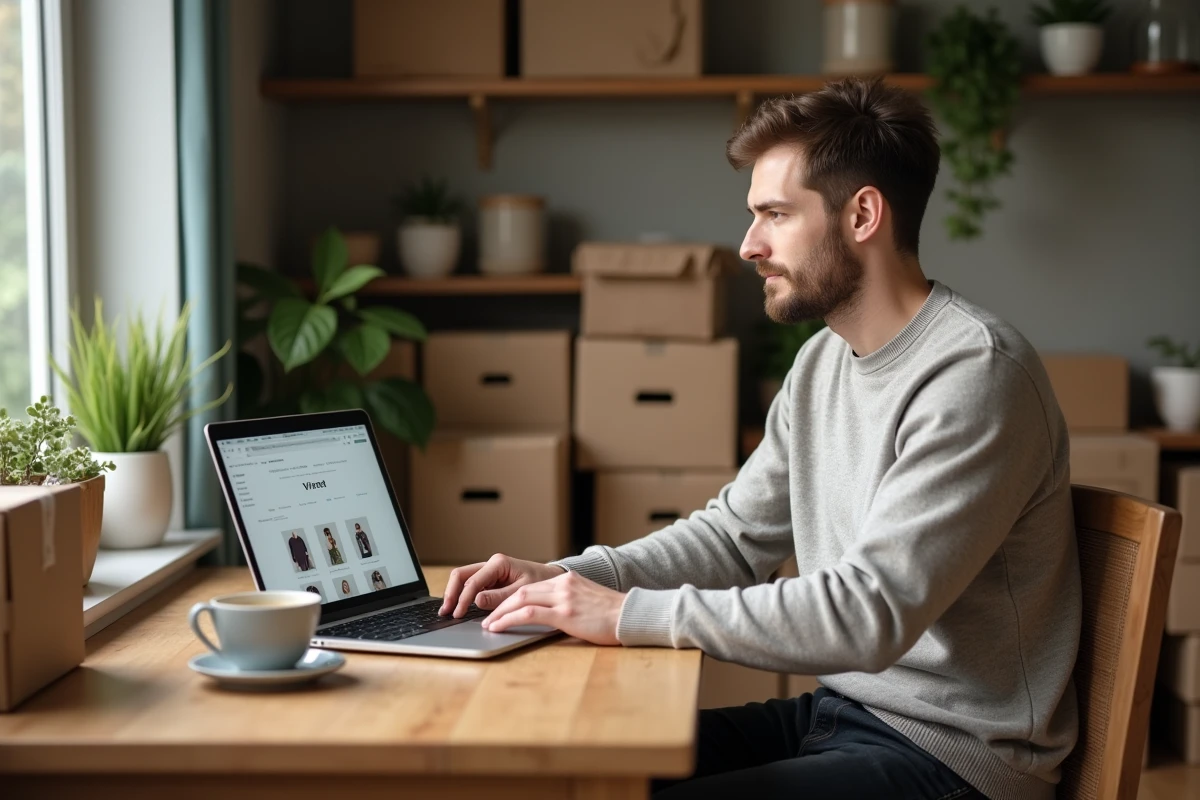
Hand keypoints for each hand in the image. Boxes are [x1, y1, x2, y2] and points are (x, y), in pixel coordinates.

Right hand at [438, 553, 566, 617]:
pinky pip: (471, 585)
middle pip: (461, 575)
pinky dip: (462, 595)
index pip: (473, 581)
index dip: (463, 598)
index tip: (458, 614)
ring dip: (454, 594)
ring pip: (463, 579)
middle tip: (445, 611)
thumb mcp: (522, 592)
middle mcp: (491, 564)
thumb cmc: (541, 582)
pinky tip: (457, 607)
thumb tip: (476, 600)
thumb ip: (499, 597)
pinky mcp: (490, 579)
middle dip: (451, 593)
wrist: (551, 578)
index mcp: (499, 563)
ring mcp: (489, 571)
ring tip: (447, 610)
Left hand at [480, 568, 624, 645]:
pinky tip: (499, 628)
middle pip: (521, 591)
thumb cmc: (615, 615)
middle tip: (487, 618)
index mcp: (568, 580)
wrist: (632, 616)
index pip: (532, 587)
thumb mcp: (589, 600)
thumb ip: (570, 602)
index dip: (512, 599)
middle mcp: (563, 584)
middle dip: (501, 605)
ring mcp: (563, 597)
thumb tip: (552, 614)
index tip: (501, 609)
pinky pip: (528, 614)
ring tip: (489, 625)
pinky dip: (508, 619)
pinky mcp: (565, 613)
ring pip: (520, 600)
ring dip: (500, 613)